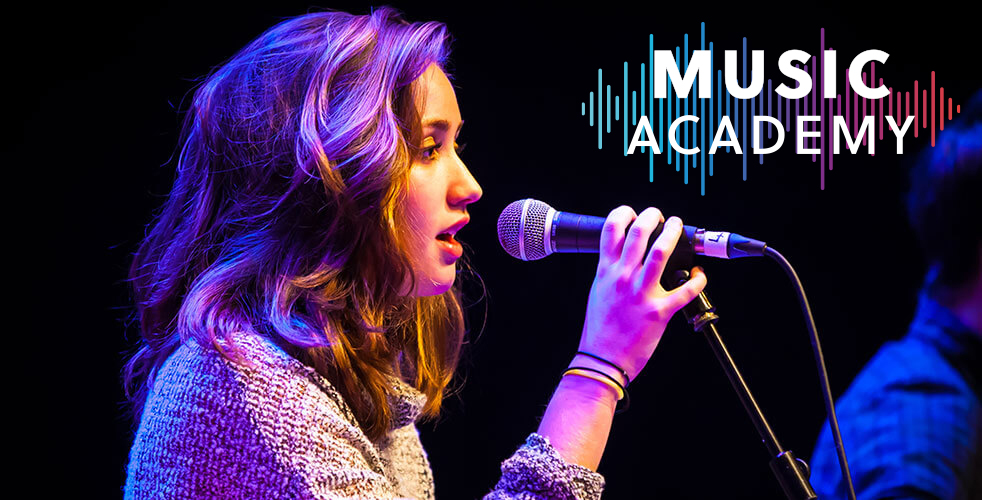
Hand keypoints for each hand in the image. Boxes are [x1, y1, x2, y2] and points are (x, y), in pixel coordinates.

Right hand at [577, 206, 707, 381]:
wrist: (603, 359)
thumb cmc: (600, 327)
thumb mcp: (598, 290)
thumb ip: (610, 271)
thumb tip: (622, 255)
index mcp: (606, 271)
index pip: (611, 229)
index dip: (624, 213)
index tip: (633, 213)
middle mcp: (623, 277)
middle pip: (639, 233)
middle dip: (653, 216)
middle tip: (662, 217)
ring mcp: (641, 293)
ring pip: (661, 252)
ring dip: (673, 235)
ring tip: (678, 228)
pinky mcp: (659, 311)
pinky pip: (685, 290)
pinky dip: (698, 278)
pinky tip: (699, 273)